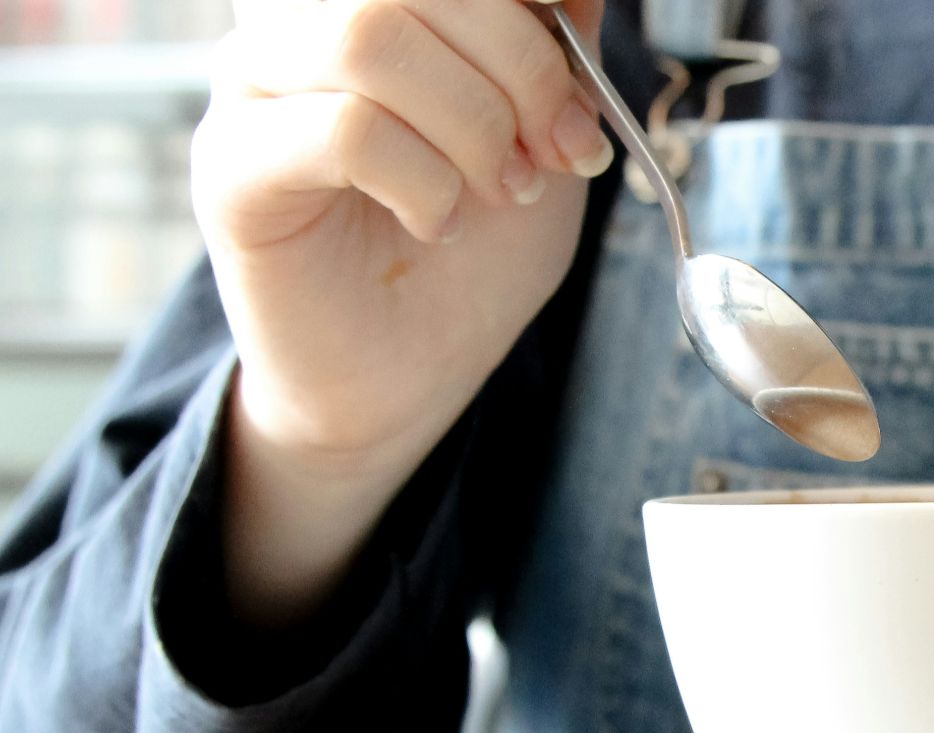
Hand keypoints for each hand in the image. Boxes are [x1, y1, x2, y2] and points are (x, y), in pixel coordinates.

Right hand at [190, 0, 609, 624]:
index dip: (532, 14)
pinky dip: (424, 180)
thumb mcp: (544, 142)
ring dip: (472, 124)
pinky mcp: (233, 168)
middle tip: (556, 151)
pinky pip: (343, 128)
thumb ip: (556, 57)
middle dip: (519, 66)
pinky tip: (437, 222)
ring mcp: (254, 89)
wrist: (408, 376)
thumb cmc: (469, 255)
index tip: (582, 101)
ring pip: (368, 36)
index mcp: (376, 11)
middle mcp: (300, 28)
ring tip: (499, 190)